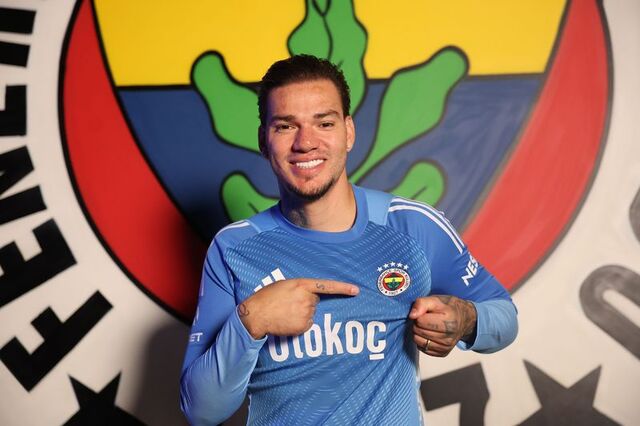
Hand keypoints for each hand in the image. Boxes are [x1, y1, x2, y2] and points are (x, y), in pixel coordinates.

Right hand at [238, 279, 358, 338]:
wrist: (256, 314)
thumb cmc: (267, 297)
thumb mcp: (284, 285)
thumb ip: (300, 287)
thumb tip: (310, 295)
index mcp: (302, 284)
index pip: (327, 286)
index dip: (343, 288)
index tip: (356, 290)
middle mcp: (307, 299)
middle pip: (315, 301)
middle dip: (306, 302)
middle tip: (289, 303)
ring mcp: (306, 313)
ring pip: (311, 313)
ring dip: (301, 313)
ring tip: (285, 312)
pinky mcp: (304, 326)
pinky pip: (307, 324)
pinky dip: (299, 323)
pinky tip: (287, 320)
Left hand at [408, 295, 476, 356]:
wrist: (464, 319)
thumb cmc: (449, 308)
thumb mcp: (436, 299)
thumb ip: (422, 304)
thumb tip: (412, 315)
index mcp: (448, 321)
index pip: (420, 321)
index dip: (419, 315)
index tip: (425, 313)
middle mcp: (449, 337)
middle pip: (419, 331)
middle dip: (418, 324)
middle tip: (426, 319)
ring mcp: (446, 347)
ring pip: (419, 341)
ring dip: (419, 333)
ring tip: (427, 327)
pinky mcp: (443, 353)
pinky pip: (423, 349)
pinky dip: (422, 341)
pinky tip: (429, 334)